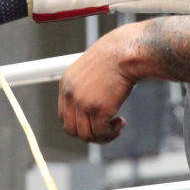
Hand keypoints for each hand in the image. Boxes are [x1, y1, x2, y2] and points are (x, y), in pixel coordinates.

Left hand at [58, 25, 139, 143]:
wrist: (125, 52)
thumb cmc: (114, 57)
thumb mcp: (90, 70)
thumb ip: (84, 87)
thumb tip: (90, 108)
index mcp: (66, 83)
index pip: (64, 115)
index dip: (78, 124)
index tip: (93, 122)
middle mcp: (70, 94)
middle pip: (71, 129)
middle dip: (89, 134)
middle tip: (104, 129)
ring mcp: (83, 103)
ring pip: (86, 135)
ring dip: (102, 136)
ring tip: (116, 127)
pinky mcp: (99, 109)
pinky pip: (101, 133)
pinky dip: (112, 133)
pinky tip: (121, 122)